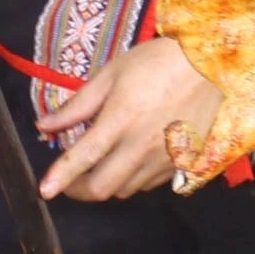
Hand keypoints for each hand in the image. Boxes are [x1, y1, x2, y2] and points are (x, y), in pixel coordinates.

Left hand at [33, 37, 216, 200]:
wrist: (210, 65)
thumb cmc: (156, 62)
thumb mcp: (111, 74)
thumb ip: (78, 105)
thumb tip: (45, 125)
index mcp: (121, 119)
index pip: (83, 157)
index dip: (60, 177)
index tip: (44, 190)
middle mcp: (142, 145)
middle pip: (103, 188)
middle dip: (80, 189)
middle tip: (72, 179)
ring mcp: (164, 158)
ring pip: (125, 190)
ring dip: (107, 183)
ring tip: (103, 163)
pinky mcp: (182, 164)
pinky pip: (149, 184)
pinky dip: (133, 179)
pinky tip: (131, 159)